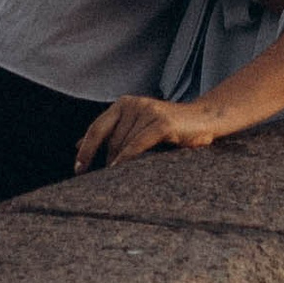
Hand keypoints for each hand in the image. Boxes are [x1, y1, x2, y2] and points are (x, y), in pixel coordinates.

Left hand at [75, 94, 217, 171]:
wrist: (205, 119)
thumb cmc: (170, 128)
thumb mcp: (137, 128)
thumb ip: (112, 134)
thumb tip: (78, 145)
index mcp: (124, 104)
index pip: (97, 128)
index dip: (86, 149)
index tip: (78, 169)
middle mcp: (134, 104)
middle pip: (111, 141)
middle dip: (110, 162)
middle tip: (114, 179)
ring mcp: (148, 111)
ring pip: (124, 145)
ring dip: (122, 164)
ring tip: (129, 176)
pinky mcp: (162, 123)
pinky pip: (137, 145)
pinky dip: (127, 159)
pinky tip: (120, 170)